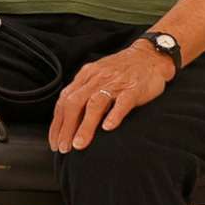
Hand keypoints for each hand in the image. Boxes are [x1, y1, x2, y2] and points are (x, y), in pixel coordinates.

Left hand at [49, 43, 172, 152]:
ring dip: (85, 125)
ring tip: (79, 144)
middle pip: (75, 103)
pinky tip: (108, 127)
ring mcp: (115, 83)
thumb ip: (84, 93)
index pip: (64, 100)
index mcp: (86, 76)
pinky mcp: (134, 89)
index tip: (54, 142)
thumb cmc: (122, 70)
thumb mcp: (97, 76)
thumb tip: (68, 120)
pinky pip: (122, 102)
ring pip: (95, 104)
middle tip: (64, 148)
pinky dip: (114, 114)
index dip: (57, 123)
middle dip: (66, 127)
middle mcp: (97, 79)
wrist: (149, 56)